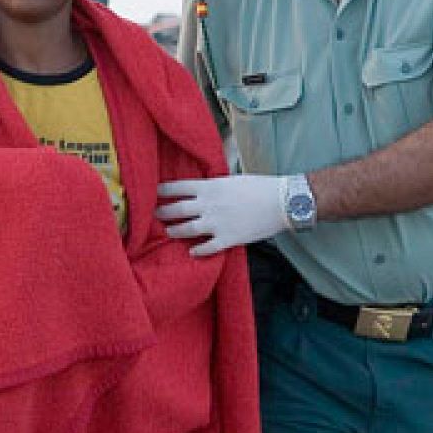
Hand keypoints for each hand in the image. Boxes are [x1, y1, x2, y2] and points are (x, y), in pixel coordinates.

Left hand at [155, 174, 288, 256]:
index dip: (161, 191)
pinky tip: (192, 252)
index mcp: (209, 187)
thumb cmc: (258, 187)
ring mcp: (216, 223)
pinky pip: (206, 248)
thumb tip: (200, 187)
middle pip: (176, 209)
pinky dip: (197, 251)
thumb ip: (213, 185)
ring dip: (174, 231)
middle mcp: (208, 205)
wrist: (280, 202)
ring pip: (186, 229)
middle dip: (162, 212)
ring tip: (168, 231)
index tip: (152, 193)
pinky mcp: (227, 239)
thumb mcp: (230, 179)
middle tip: (154, 214)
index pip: (176, 187)